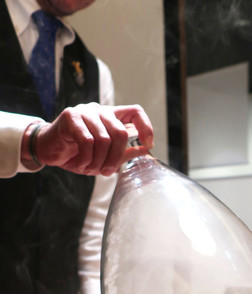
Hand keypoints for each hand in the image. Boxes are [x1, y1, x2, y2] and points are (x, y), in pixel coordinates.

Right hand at [28, 103, 153, 175]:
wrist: (49, 151)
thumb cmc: (79, 154)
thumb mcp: (106, 157)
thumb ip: (125, 152)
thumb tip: (147, 149)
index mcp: (111, 116)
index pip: (136, 111)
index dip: (146, 127)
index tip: (148, 145)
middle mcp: (100, 110)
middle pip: (121, 132)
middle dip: (116, 157)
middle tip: (108, 171)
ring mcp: (85, 111)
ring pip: (104, 139)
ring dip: (99, 161)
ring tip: (92, 168)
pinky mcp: (71, 117)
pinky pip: (87, 142)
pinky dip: (87, 158)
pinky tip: (82, 164)